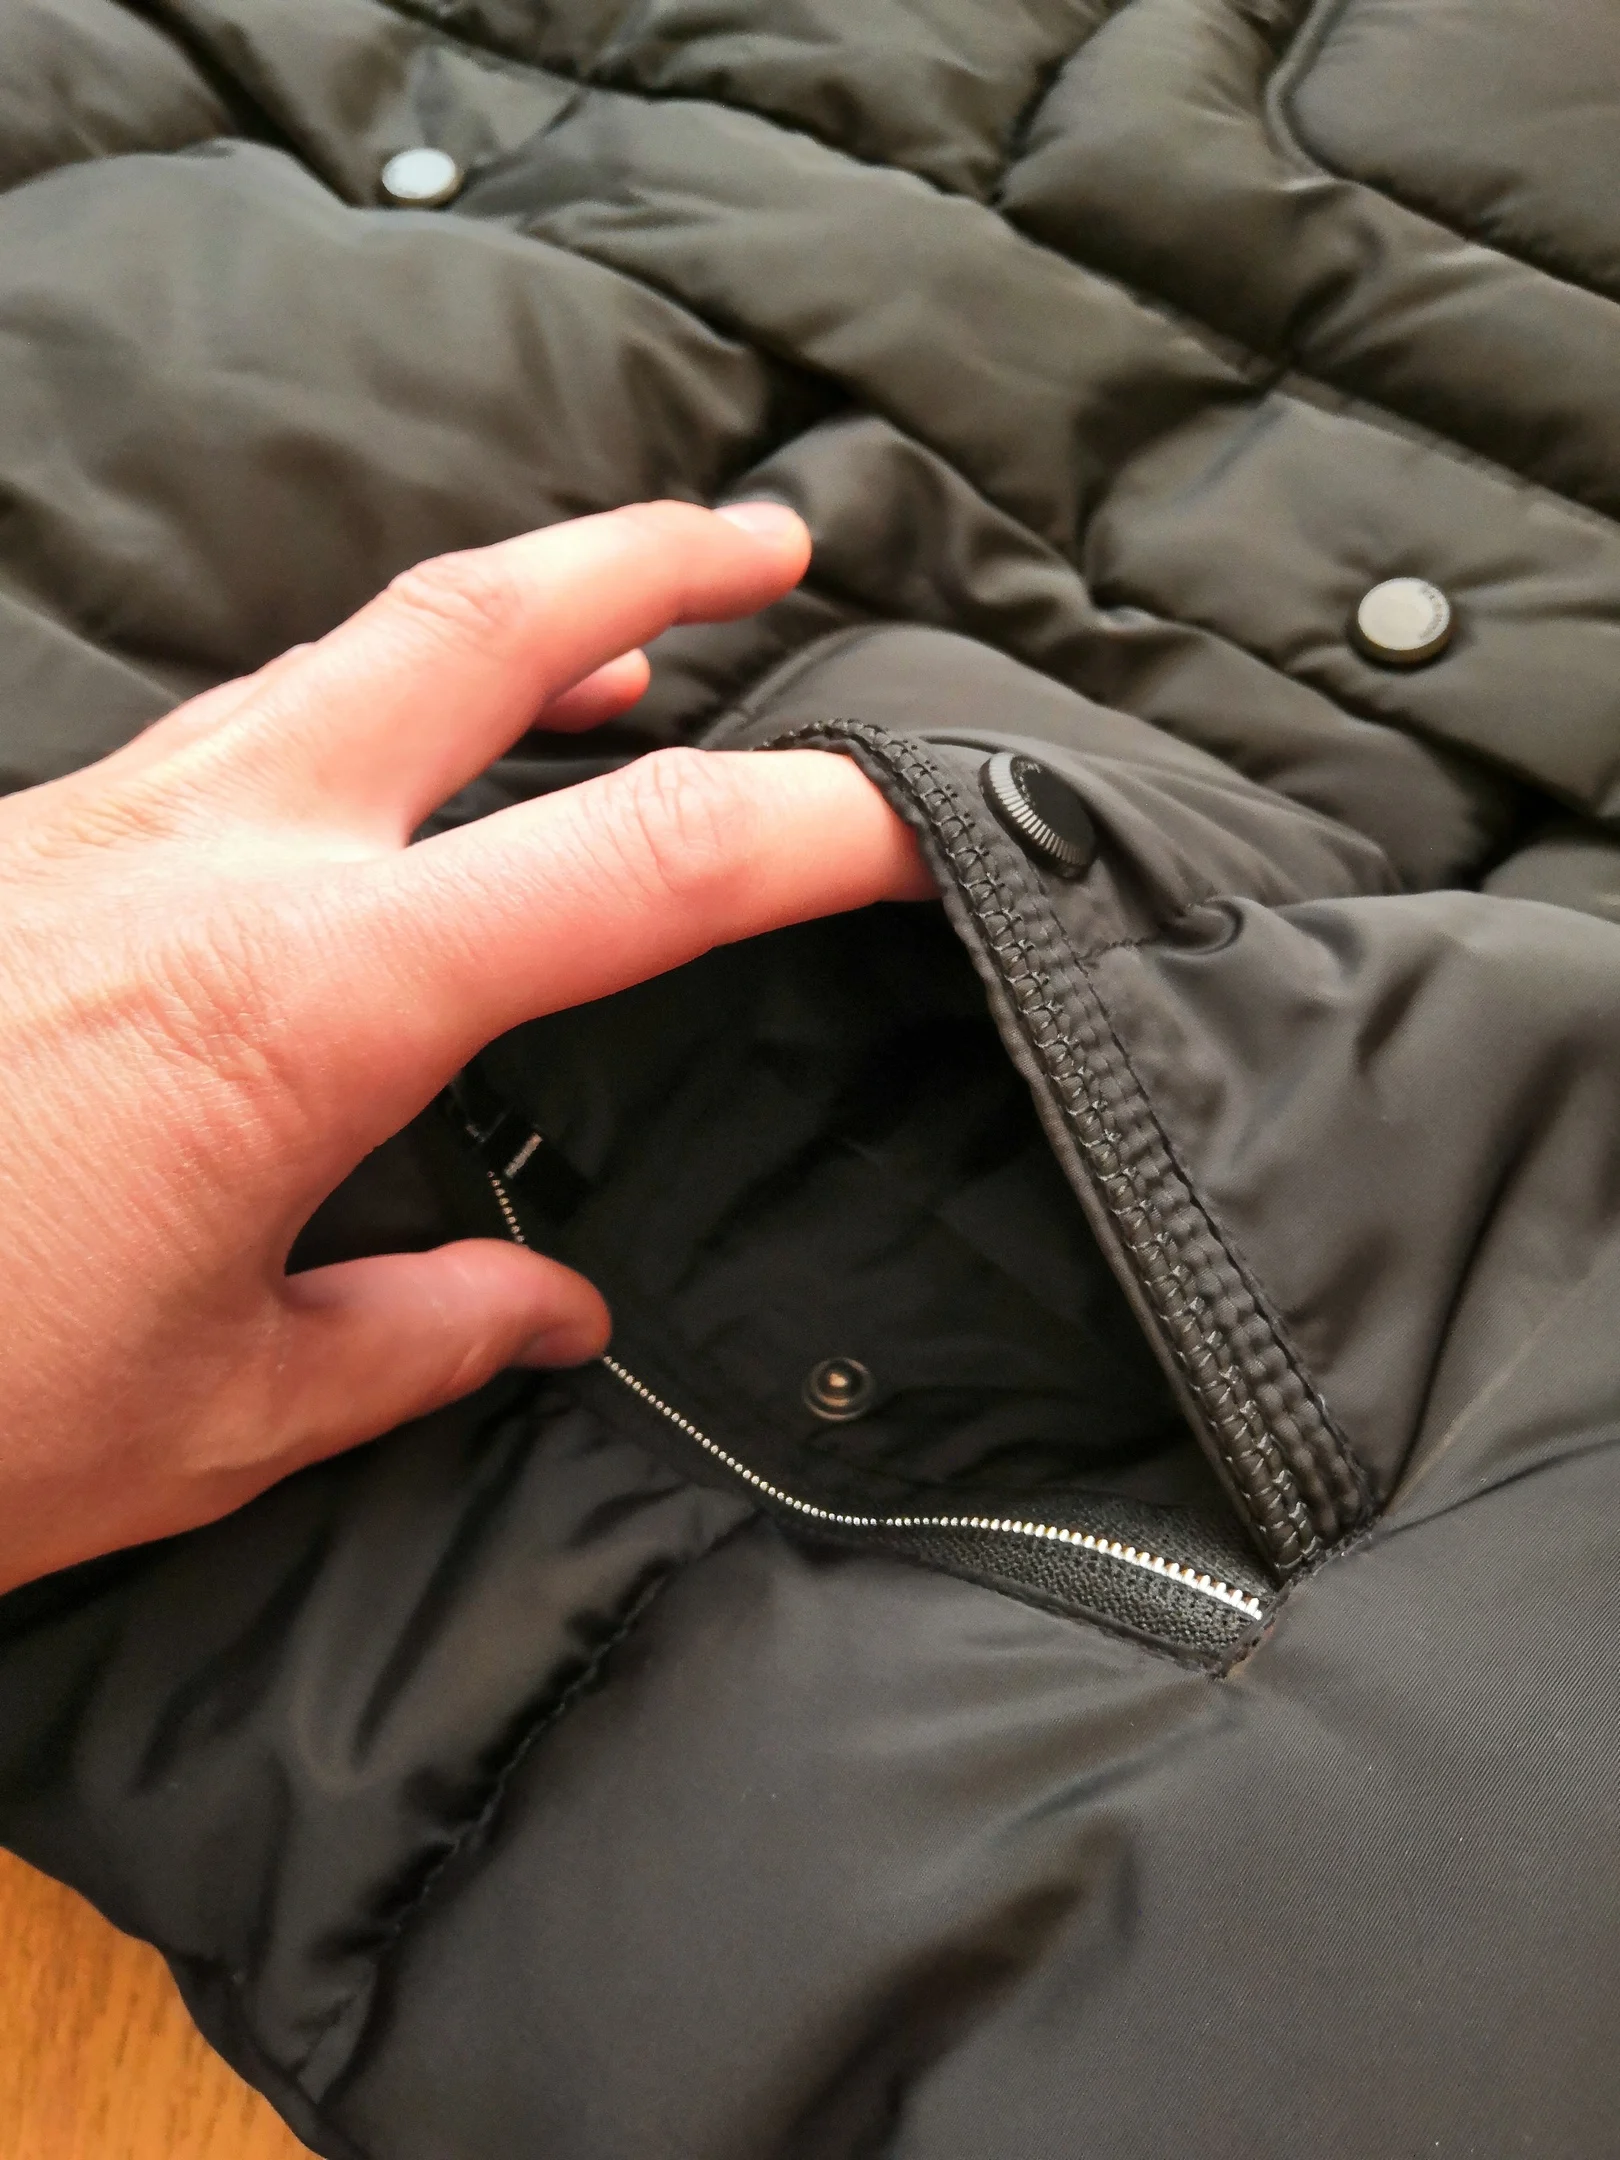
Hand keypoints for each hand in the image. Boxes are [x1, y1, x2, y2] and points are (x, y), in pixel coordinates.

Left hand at [0, 501, 927, 1593]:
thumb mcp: (216, 1409)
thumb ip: (417, 1331)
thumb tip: (553, 1307)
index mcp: (304, 998)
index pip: (636, 861)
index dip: (811, 824)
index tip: (928, 810)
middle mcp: (212, 859)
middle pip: (466, 626)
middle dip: (644, 557)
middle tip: (770, 538)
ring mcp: (106, 826)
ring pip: (343, 652)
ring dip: (507, 621)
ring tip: (625, 636)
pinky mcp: (37, 847)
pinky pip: (245, 728)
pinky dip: (372, 710)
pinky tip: (398, 775)